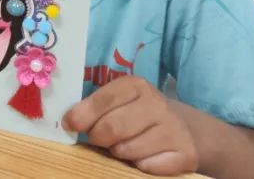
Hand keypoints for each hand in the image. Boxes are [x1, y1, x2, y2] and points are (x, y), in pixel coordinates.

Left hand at [63, 76, 197, 174]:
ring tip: (122, 145)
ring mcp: (174, 129)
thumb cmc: (137, 113)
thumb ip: (93, 107)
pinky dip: (139, 165)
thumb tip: (68, 122)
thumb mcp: (118, 101)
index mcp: (136, 85)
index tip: (69, 125)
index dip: (81, 115)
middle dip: (97, 137)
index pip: (103, 100)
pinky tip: (143, 156)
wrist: (182, 128)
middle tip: (96, 139)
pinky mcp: (185, 154)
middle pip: (113, 128)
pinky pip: (148, 167)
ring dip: (118, 153)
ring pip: (128, 150)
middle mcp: (157, 104)